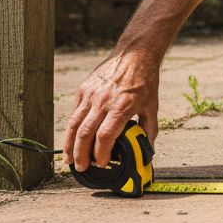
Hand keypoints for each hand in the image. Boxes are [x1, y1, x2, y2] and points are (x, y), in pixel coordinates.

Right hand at [64, 52, 159, 171]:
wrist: (135, 54)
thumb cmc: (145, 81)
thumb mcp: (152, 106)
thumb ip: (149, 129)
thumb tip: (148, 150)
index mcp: (122, 106)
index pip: (105, 135)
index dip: (101, 153)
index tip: (102, 163)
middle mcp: (104, 101)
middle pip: (85, 133)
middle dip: (81, 155)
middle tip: (83, 168)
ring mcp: (91, 94)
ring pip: (74, 124)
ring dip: (70, 145)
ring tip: (70, 160)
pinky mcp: (84, 89)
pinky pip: (75, 113)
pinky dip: (71, 129)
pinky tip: (71, 140)